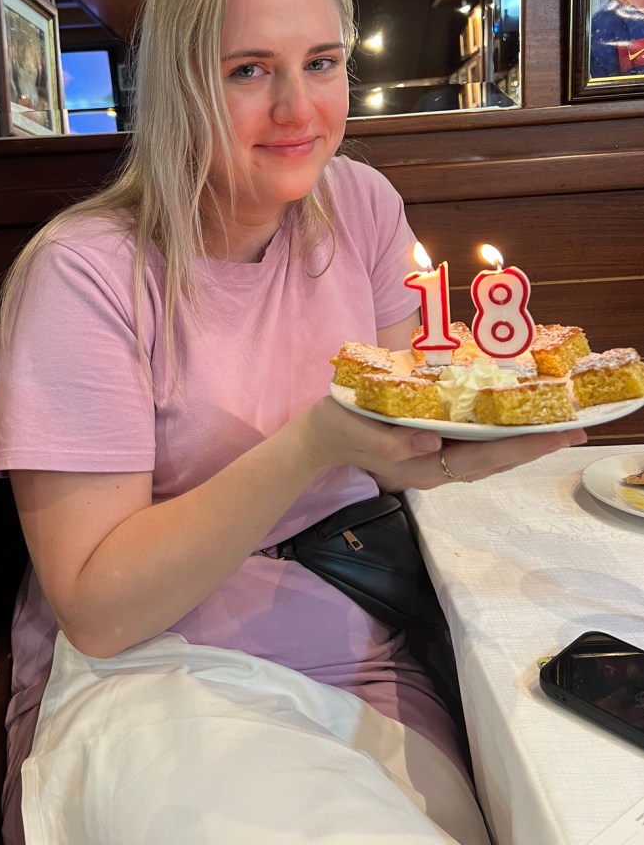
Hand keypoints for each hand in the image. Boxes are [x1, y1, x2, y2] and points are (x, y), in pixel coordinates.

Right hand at [299, 395, 587, 491]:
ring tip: (557, 427)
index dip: (524, 446)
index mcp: (422, 467)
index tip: (559, 434)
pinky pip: (475, 449)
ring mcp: (434, 463)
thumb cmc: (337, 427)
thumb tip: (433, 440)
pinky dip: (500, 438)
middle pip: (496, 460)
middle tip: (578, 429)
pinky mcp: (430, 452)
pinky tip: (514, 424)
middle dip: (536, 445)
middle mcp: (435, 470)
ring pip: (489, 456)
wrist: (316, 440)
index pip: (484, 457)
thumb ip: (393, 439)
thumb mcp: (358, 429)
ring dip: (523, 443)